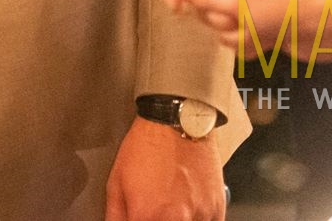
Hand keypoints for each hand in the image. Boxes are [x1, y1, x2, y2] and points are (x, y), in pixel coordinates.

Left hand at [104, 118, 224, 220]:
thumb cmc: (147, 145)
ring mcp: (199, 216)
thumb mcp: (116, 181)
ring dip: (178, 219)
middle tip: (155, 210)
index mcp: (146, 217)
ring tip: (171, 205)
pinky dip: (197, 219)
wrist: (176, 120)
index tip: (139, 217)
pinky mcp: (217, 210)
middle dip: (156, 219)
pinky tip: (187, 207)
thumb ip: (115, 217)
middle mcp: (175, 220)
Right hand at [159, 0, 314, 53]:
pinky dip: (246, 44)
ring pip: (215, 24)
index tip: (173, 5)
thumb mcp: (236, 0)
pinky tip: (265, 40)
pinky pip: (232, 40)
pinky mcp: (251, 27)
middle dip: (213, 15)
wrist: (321, 28)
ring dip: (233, 33)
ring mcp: (242, 6)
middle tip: (233, 15)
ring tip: (257, 29)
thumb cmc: (284, 6)